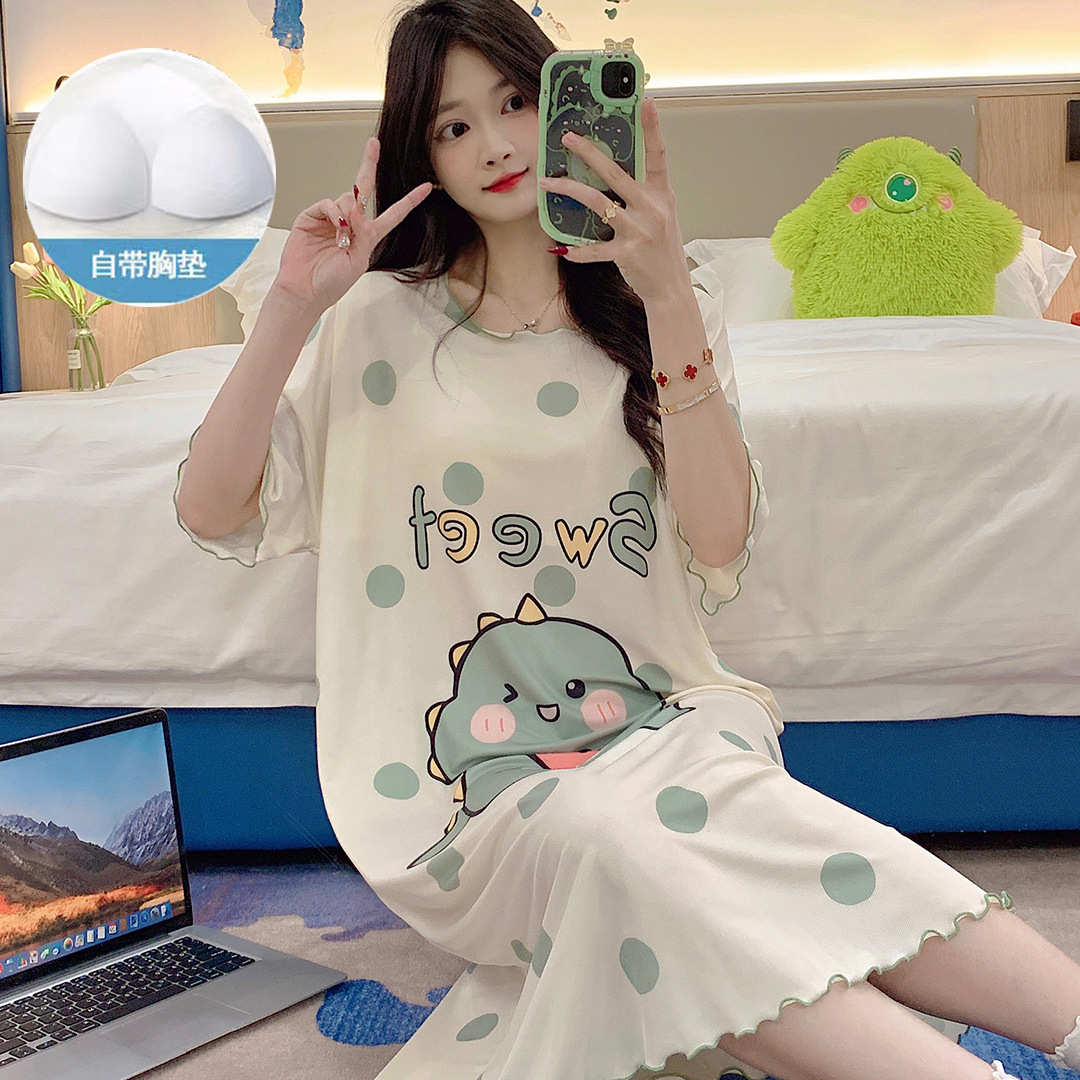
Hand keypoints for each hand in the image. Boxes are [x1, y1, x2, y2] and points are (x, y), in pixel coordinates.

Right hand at [272, 136, 432, 317]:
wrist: (304, 290)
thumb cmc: (331, 283)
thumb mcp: (356, 262)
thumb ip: (361, 236)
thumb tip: (356, 209)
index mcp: (367, 237)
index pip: (392, 214)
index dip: (409, 201)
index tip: (425, 188)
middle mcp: (350, 224)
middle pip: (363, 189)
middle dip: (369, 165)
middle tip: (374, 144)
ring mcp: (331, 219)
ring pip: (346, 199)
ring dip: (347, 213)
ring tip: (341, 236)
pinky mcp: (312, 217)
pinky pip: (328, 204)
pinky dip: (333, 212)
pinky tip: (335, 226)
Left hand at [538, 98, 688, 301]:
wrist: (671, 288)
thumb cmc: (662, 252)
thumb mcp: (661, 216)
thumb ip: (643, 194)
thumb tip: (616, 174)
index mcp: (661, 195)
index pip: (658, 155)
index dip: (653, 128)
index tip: (646, 101)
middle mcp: (652, 208)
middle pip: (615, 173)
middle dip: (588, 152)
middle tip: (568, 138)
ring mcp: (639, 230)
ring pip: (598, 203)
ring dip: (569, 191)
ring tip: (547, 183)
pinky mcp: (627, 253)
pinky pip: (594, 248)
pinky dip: (576, 249)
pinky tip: (559, 247)